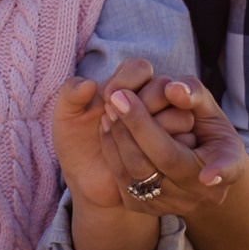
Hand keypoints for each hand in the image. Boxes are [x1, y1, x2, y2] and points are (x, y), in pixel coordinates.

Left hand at [50, 59, 197, 212]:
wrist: (87, 181)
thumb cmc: (76, 144)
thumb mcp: (65, 118)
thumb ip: (70, 94)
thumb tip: (88, 84)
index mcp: (125, 84)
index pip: (140, 67)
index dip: (127, 78)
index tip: (107, 97)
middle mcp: (148, 100)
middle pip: (163, 87)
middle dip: (143, 102)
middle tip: (121, 119)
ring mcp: (164, 126)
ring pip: (178, 115)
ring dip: (153, 126)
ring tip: (127, 140)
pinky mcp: (173, 151)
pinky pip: (183, 145)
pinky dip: (163, 148)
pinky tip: (140, 157)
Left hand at [96, 73, 248, 218]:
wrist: (194, 164)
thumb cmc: (204, 128)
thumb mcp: (209, 109)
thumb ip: (194, 94)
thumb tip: (172, 89)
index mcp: (226, 165)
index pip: (216, 165)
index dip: (217, 172)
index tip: (207, 176)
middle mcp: (199, 195)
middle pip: (161, 162)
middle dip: (136, 126)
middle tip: (117, 95)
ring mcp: (171, 205)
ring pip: (136, 174)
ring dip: (119, 137)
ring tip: (110, 107)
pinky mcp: (145, 208)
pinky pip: (122, 182)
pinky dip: (112, 151)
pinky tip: (109, 127)